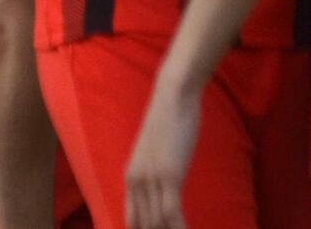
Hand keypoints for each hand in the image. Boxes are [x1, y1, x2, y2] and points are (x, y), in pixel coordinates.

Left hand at [125, 77, 202, 228]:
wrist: (173, 95)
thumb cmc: (169, 119)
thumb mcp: (156, 151)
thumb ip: (156, 171)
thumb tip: (166, 187)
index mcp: (130, 178)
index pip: (132, 220)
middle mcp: (136, 182)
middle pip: (145, 225)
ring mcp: (151, 179)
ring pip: (157, 223)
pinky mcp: (169, 175)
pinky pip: (171, 212)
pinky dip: (179, 228)